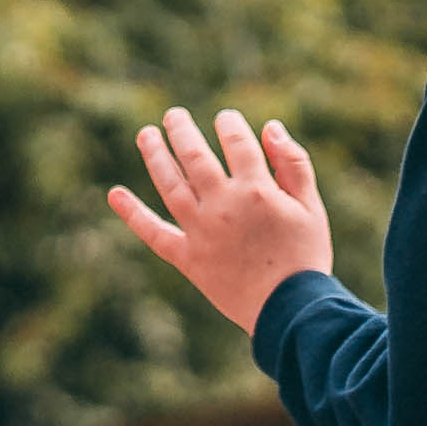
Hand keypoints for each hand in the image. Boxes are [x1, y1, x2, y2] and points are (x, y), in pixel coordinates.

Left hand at [111, 106, 335, 328]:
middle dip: (182, 130)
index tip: (225, 118)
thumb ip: (294, 164)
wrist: (290, 310)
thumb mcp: (311, 207)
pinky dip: (133, 214)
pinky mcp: (188, 259)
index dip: (229, 124)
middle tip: (172, 115)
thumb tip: (270, 127)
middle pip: (195, 156)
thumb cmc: (305, 257)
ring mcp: (201, 232)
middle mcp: (222, 206)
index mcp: (256, 190)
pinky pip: (154, 234)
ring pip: (170, 185)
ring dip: (155, 156)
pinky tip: (115, 194)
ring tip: (146, 135)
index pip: (236, 143)